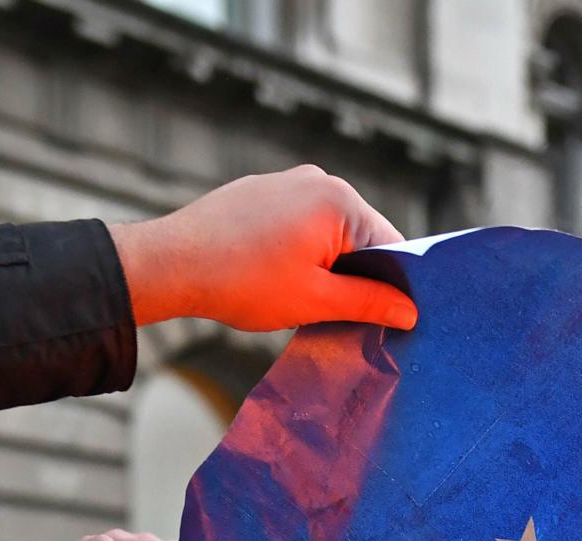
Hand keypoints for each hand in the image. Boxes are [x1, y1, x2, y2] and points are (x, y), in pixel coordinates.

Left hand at [109, 166, 417, 331]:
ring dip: (326, 267)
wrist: (171, 264)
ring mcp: (288, 182)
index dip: (393, 287)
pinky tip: (275, 278)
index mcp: (339, 200)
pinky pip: (300, 224)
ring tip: (300, 297)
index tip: (386, 318)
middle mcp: (318, 180)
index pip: (391, 246)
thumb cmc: (242, 282)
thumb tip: (410, 310)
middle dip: (356, 277)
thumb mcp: (315, 301)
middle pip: (361, 237)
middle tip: (339, 315)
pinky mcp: (263, 192)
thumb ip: (369, 303)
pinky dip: (300, 252)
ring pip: (329, 233)